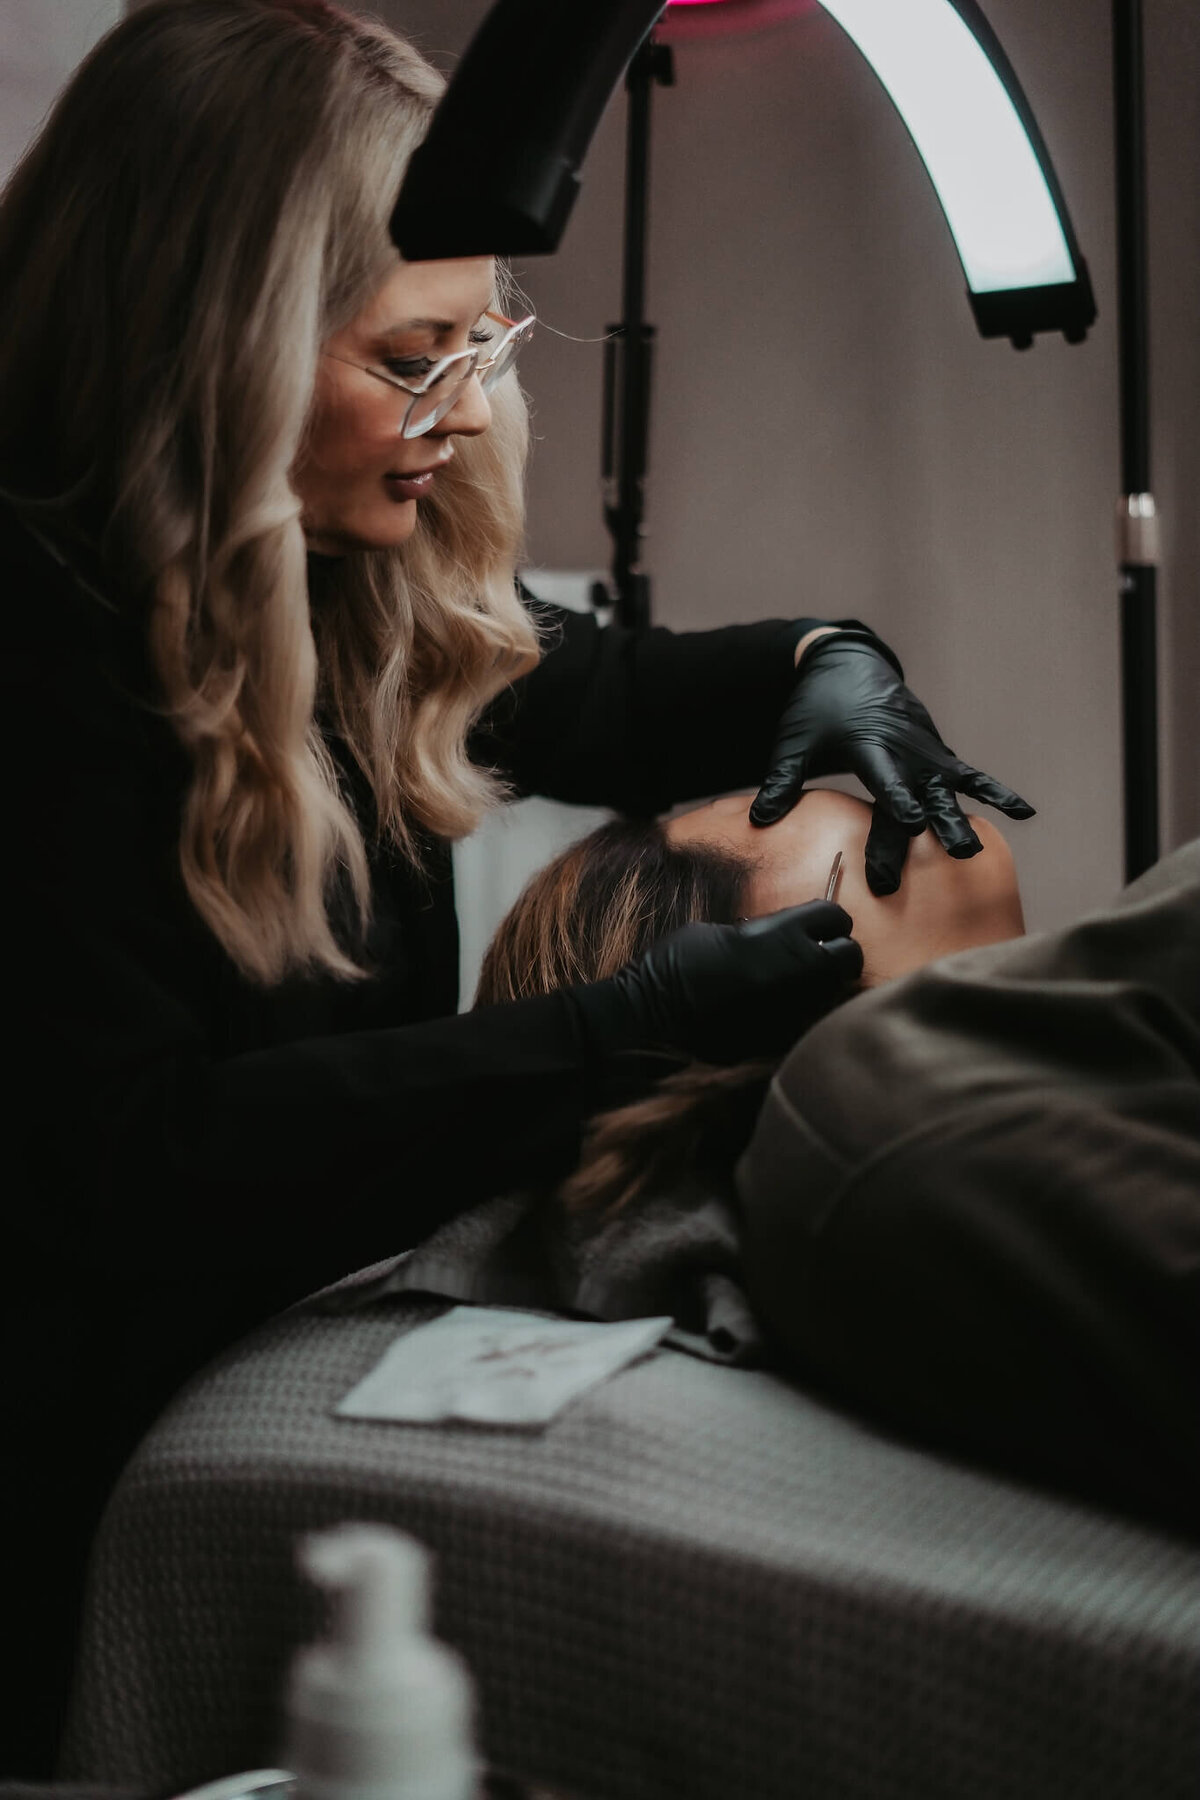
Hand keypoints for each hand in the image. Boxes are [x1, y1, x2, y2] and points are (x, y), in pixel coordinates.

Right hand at [571, 901, 861, 1064]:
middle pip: (851, 956)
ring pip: (833, 992)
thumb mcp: (716, 932)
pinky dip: (799, 1013)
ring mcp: (795, 1010)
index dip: (827, 921)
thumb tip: (775, 936)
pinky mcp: (785, 1040)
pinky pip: (808, 1020)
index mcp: (780, 936)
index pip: (835, 916)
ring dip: (820, 985)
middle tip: (814, 958)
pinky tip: (772, 1012)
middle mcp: (798, 971)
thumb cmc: (675, 968)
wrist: (652, 1021)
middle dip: (839, 954)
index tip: (815, 927)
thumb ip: (757, 932)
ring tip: (789, 986)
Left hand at [750, 630, 1034, 895]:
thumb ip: (781, 781)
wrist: (847, 665)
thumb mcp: (793, 742)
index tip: (912, 823)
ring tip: (973, 850)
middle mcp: (904, 749)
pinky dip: (995, 791)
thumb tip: (760, 820)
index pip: (887, 778)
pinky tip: (1025, 812)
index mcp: (870, 745)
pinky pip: (970, 775)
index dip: (899, 800)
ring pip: (947, 790)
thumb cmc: (817, 708)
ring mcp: (925, 751)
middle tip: (952, 855)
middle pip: (921, 793)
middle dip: (934, 825)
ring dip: (960, 818)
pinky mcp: (936, 753)